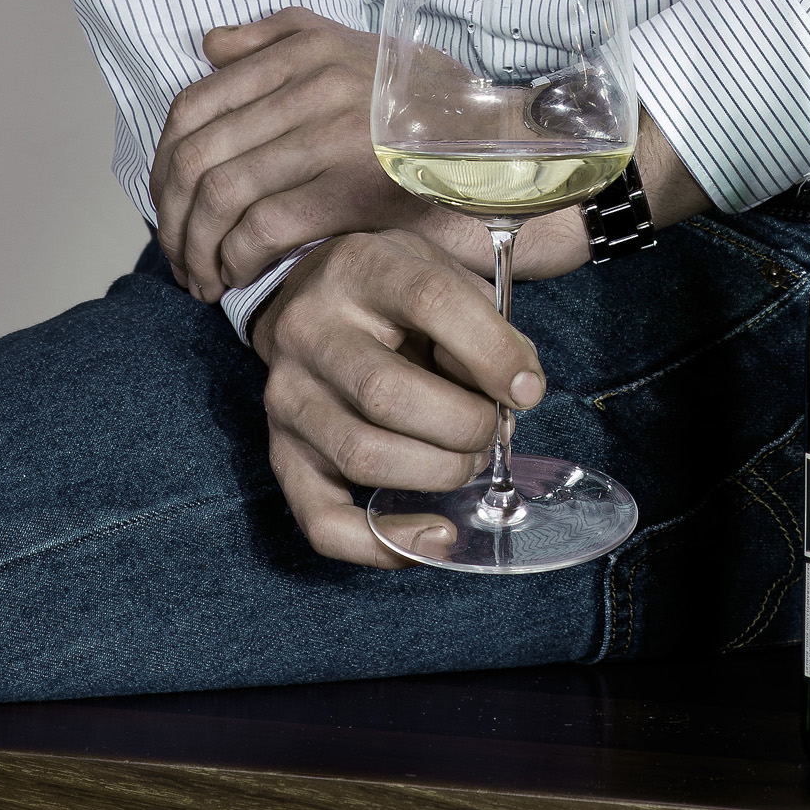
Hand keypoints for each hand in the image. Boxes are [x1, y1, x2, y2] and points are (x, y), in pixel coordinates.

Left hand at [151, 9, 468, 296]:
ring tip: (201, 278)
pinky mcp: (353, 188)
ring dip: (197, 247)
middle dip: (171, 218)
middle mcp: (310, 84)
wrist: (507, 145)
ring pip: (221, 195)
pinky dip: (237, 259)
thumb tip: (209, 46)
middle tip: (177, 257)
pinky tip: (239, 278)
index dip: (164, 166)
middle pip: (197, 155)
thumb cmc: (431, 106)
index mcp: (303, 51)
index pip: (193, 105)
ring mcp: (331, 135)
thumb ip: (279, 37)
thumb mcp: (356, 49)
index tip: (168, 207)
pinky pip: (264, 227)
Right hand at [248, 230, 546, 565]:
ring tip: (466, 460)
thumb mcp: (443, 273)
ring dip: (438, 474)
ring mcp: (287, 398)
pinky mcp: (281, 455)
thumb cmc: (394, 293)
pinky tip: (435, 533)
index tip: (528, 388)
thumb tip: (518, 393)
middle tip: (492, 428)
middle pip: (388, 394)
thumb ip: (488, 324)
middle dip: (464, 425)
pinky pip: (325, 521)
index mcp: (359, 267)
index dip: (492, 352)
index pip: (431, 302)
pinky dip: (385, 543)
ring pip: (364, 457)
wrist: (312, 298)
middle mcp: (309, 331)